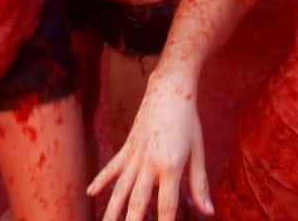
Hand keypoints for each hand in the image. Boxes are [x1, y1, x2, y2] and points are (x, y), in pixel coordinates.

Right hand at [88, 70, 212, 220]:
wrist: (170, 88)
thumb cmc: (189, 120)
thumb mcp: (198, 152)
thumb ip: (199, 184)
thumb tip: (207, 212)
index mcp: (170, 166)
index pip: (167, 206)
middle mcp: (149, 163)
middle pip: (138, 203)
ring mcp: (135, 154)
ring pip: (120, 188)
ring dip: (112, 211)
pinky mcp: (128, 146)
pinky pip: (113, 166)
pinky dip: (101, 179)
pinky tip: (90, 192)